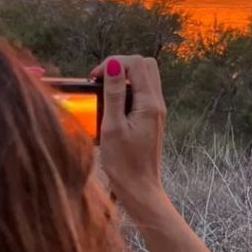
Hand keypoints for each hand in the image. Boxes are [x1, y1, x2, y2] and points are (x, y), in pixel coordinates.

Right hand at [91, 55, 169, 218]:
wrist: (139, 188)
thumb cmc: (124, 163)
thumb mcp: (113, 127)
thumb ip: (114, 94)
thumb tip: (113, 65)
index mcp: (150, 103)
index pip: (136, 64)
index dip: (113, 63)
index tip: (94, 77)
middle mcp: (157, 103)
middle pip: (144, 65)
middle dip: (120, 65)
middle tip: (100, 80)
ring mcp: (155, 110)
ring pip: (144, 77)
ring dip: (124, 77)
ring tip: (103, 90)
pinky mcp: (151, 118)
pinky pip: (142, 92)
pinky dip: (127, 89)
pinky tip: (112, 104)